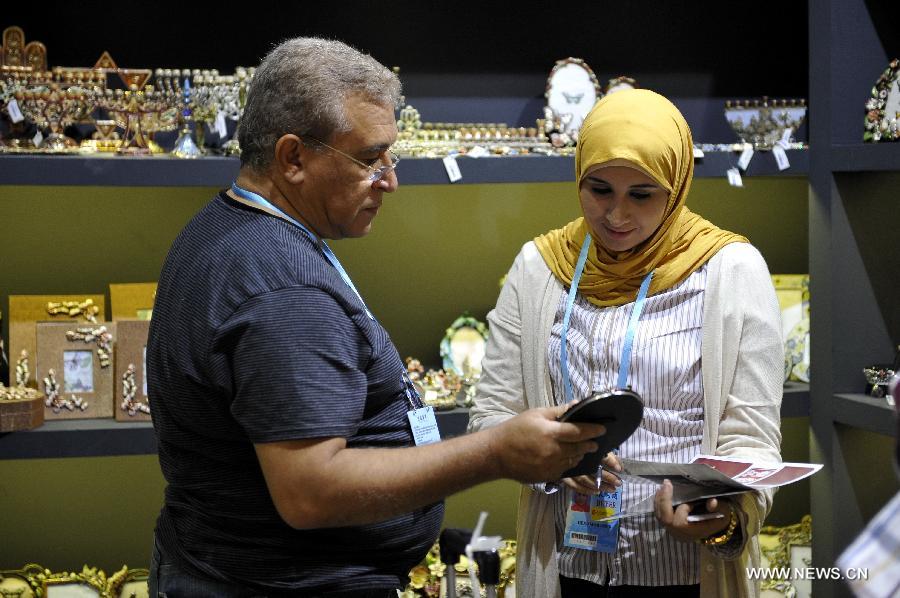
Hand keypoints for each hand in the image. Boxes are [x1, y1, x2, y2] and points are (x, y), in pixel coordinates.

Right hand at [489, 405, 604, 482]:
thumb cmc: (515, 429)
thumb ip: (558, 411)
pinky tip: (568, 458)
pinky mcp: (547, 476)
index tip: (603, 429)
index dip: (593, 430)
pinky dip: (570, 463)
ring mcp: (551, 466)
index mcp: (550, 433)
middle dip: (591, 445)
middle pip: (580, 448)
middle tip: (596, 442)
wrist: (496, 453)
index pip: (579, 432)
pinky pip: (565, 470)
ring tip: (583, 449)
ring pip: (574, 461)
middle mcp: (553, 451)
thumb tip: (576, 405)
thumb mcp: (535, 414)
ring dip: (581, 454)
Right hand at [561, 452, 621, 494]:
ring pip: (584, 479)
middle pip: (593, 469)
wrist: (564, 449)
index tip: (619, 469)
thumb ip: (609, 457)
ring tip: (611, 489)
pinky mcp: (564, 476)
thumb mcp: (598, 449)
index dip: (611, 462)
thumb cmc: (584, 450)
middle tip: (618, 482)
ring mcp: (570, 469)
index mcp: (587, 449)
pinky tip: (596, 492)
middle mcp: (578, 458)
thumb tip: (620, 468)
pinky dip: (585, 490)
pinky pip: (574, 485)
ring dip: (599, 485)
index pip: (599, 455)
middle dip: (607, 477)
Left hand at [653, 479, 733, 542]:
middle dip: (664, 500)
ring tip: (664, 484)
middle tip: (667, 483)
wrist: (714, 526)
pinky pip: (659, 513)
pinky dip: (659, 501)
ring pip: (659, 515)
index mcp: (692, 532)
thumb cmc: (718, 518)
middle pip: (665, 519)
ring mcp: (672, 529)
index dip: (682, 510)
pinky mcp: (668, 523)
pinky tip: (662, 490)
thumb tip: (712, 501)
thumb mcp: (723, 513)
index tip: (691, 502)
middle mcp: (679, 533)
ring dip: (660, 498)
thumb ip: (718, 508)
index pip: (679, 523)